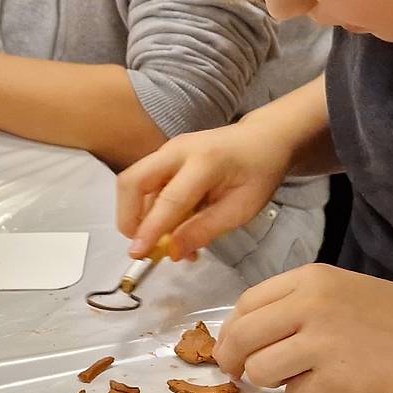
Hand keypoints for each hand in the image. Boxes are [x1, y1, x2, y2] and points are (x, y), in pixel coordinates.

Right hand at [116, 119, 296, 260]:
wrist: (264, 138)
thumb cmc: (259, 172)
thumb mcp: (242, 209)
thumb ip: (205, 230)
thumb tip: (172, 252)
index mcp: (205, 162)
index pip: (169, 199)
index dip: (150, 229)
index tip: (138, 255)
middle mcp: (178, 150)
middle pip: (133, 181)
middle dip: (128, 217)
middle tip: (143, 245)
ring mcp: (168, 149)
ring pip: (136, 183)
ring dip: (141, 216)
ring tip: (167, 242)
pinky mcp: (166, 155)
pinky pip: (148, 184)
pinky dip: (151, 209)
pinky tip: (173, 227)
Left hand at [217, 264, 392, 392]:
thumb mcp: (343, 288)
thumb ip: (297, 302)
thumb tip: (248, 331)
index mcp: (311, 278)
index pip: (246, 302)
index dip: (232, 329)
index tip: (234, 345)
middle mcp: (310, 305)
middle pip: (241, 337)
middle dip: (233, 360)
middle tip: (240, 374)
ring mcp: (322, 343)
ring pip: (260, 371)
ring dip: (269, 383)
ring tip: (295, 379)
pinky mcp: (336, 381)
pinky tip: (327, 390)